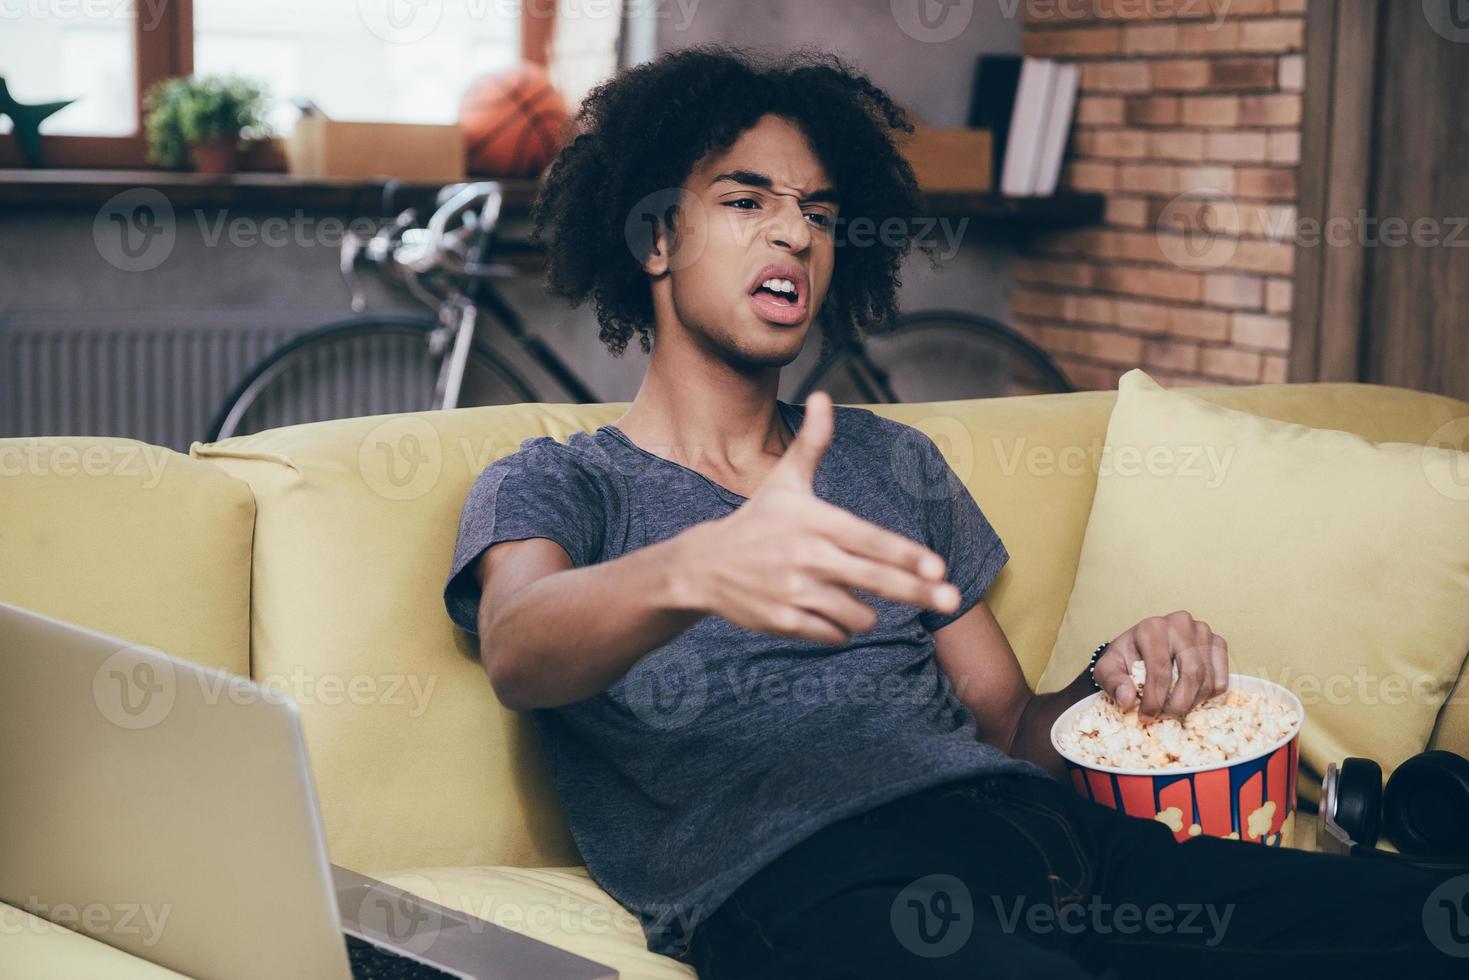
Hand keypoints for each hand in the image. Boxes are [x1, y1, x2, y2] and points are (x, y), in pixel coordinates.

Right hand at [673, 390, 957, 643]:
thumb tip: (823, 396)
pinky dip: (840, 629)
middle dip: (918, 591)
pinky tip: (829, 614)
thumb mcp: (785, 480)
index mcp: (815, 522)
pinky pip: (832, 633)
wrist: (705, 565)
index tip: (938, 567)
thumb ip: (812, 443)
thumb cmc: (757, 520)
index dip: (906, 555)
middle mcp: (808, 557)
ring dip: (866, 613)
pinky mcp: (784, 622)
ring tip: (851, 598)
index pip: (871, 540)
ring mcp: (795, 592)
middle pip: (875, 579)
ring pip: (857, 614)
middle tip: (952, 600)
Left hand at [1091, 611, 1229, 722]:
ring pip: (1207, 679)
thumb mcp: (1108, 669)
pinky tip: (1188, 696)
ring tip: (1174, 709)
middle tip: (1165, 718)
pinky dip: (1206, 696)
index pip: (1160, 670)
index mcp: (1152, 627)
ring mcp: (1203, 632)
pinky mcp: (1218, 643)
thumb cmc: (1126, 657)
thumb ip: (1113, 683)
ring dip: (1192, 703)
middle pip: (1190, 674)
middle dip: (1178, 704)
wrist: (1141, 645)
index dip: (1155, 700)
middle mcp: (1181, 624)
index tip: (1146, 717)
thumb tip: (1127, 701)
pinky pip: (1221, 680)